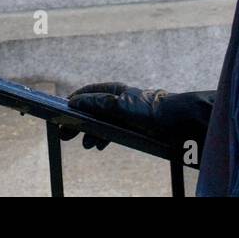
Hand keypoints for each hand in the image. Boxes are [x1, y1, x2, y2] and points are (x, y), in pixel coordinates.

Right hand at [60, 82, 214, 149]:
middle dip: (79, 121)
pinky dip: (103, 138)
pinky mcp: (132, 127)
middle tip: (65, 134)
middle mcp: (117, 101)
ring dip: (90, 133)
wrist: (177, 122)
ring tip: (85, 144)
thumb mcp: (120, 105)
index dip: (74, 101)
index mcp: (114, 91)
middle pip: (92, 110)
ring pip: (101, 123)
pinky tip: (98, 146)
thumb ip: (97, 103)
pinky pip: (111, 132)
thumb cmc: (150, 109)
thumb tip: (75, 102)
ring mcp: (124, 115)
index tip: (61, 111)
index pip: (88, 93)